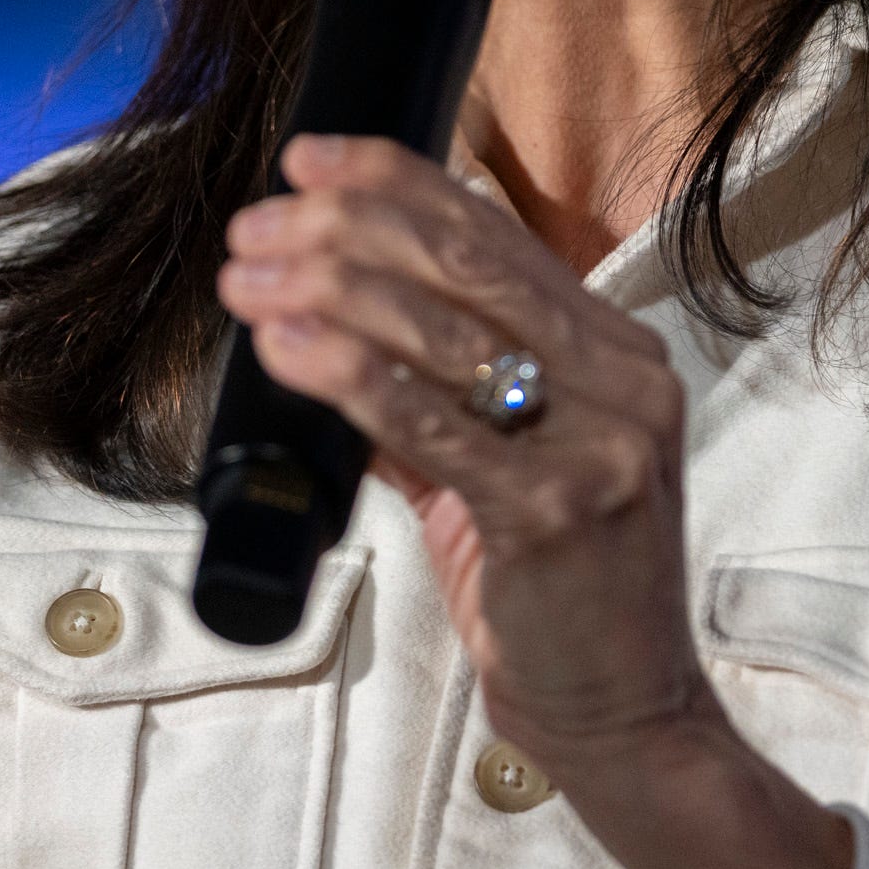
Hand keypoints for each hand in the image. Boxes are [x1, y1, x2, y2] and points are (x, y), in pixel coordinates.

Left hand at [217, 134, 848, 868]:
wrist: (621, 711)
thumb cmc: (550, 582)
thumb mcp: (496, 464)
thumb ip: (425, 390)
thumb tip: (312, 315)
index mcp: (616, 350)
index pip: (494, 231)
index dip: (394, 180)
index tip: (306, 158)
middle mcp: (623, 380)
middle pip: (465, 262)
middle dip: (343, 229)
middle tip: (254, 227)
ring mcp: (599, 445)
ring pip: (442, 329)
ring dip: (325, 290)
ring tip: (245, 280)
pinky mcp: (557, 513)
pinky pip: (434, 423)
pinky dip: (349, 375)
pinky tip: (285, 347)